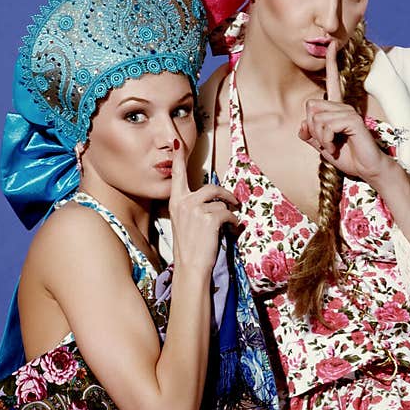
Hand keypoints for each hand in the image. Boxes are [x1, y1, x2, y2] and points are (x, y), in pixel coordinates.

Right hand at [169, 138, 238, 269]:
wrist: (191, 266)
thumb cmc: (190, 247)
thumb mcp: (184, 223)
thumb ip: (192, 208)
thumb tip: (212, 200)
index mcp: (175, 202)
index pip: (177, 176)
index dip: (178, 159)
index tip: (178, 143)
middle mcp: (183, 202)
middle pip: (210, 188)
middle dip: (225, 194)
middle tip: (234, 201)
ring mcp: (195, 209)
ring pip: (221, 202)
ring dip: (230, 212)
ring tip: (231, 223)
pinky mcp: (209, 218)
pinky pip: (228, 213)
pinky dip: (234, 222)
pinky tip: (232, 230)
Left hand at [298, 41, 389, 181]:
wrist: (367, 169)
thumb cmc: (348, 157)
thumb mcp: (323, 146)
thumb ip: (311, 135)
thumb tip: (302, 125)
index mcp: (337, 109)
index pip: (333, 82)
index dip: (332, 63)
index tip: (331, 44)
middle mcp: (343, 106)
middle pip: (310, 106)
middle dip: (312, 128)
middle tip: (324, 142)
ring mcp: (349, 112)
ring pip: (317, 117)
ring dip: (320, 137)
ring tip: (332, 146)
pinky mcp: (353, 120)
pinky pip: (327, 124)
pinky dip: (326, 139)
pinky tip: (335, 146)